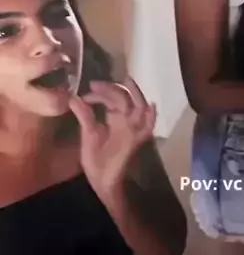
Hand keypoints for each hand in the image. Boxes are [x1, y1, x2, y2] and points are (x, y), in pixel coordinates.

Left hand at [69, 78, 156, 199]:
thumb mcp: (88, 134)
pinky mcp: (136, 140)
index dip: (101, 93)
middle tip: (96, 84)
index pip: (112, 98)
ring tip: (127, 81)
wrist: (101, 181)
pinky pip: (148, 128)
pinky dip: (151, 117)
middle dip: (112, 88)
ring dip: (135, 94)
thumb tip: (73, 97)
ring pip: (139, 107)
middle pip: (124, 98)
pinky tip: (151, 106)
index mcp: (115, 118)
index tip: (86, 93)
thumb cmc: (96, 159)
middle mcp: (126, 120)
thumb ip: (84, 115)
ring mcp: (133, 129)